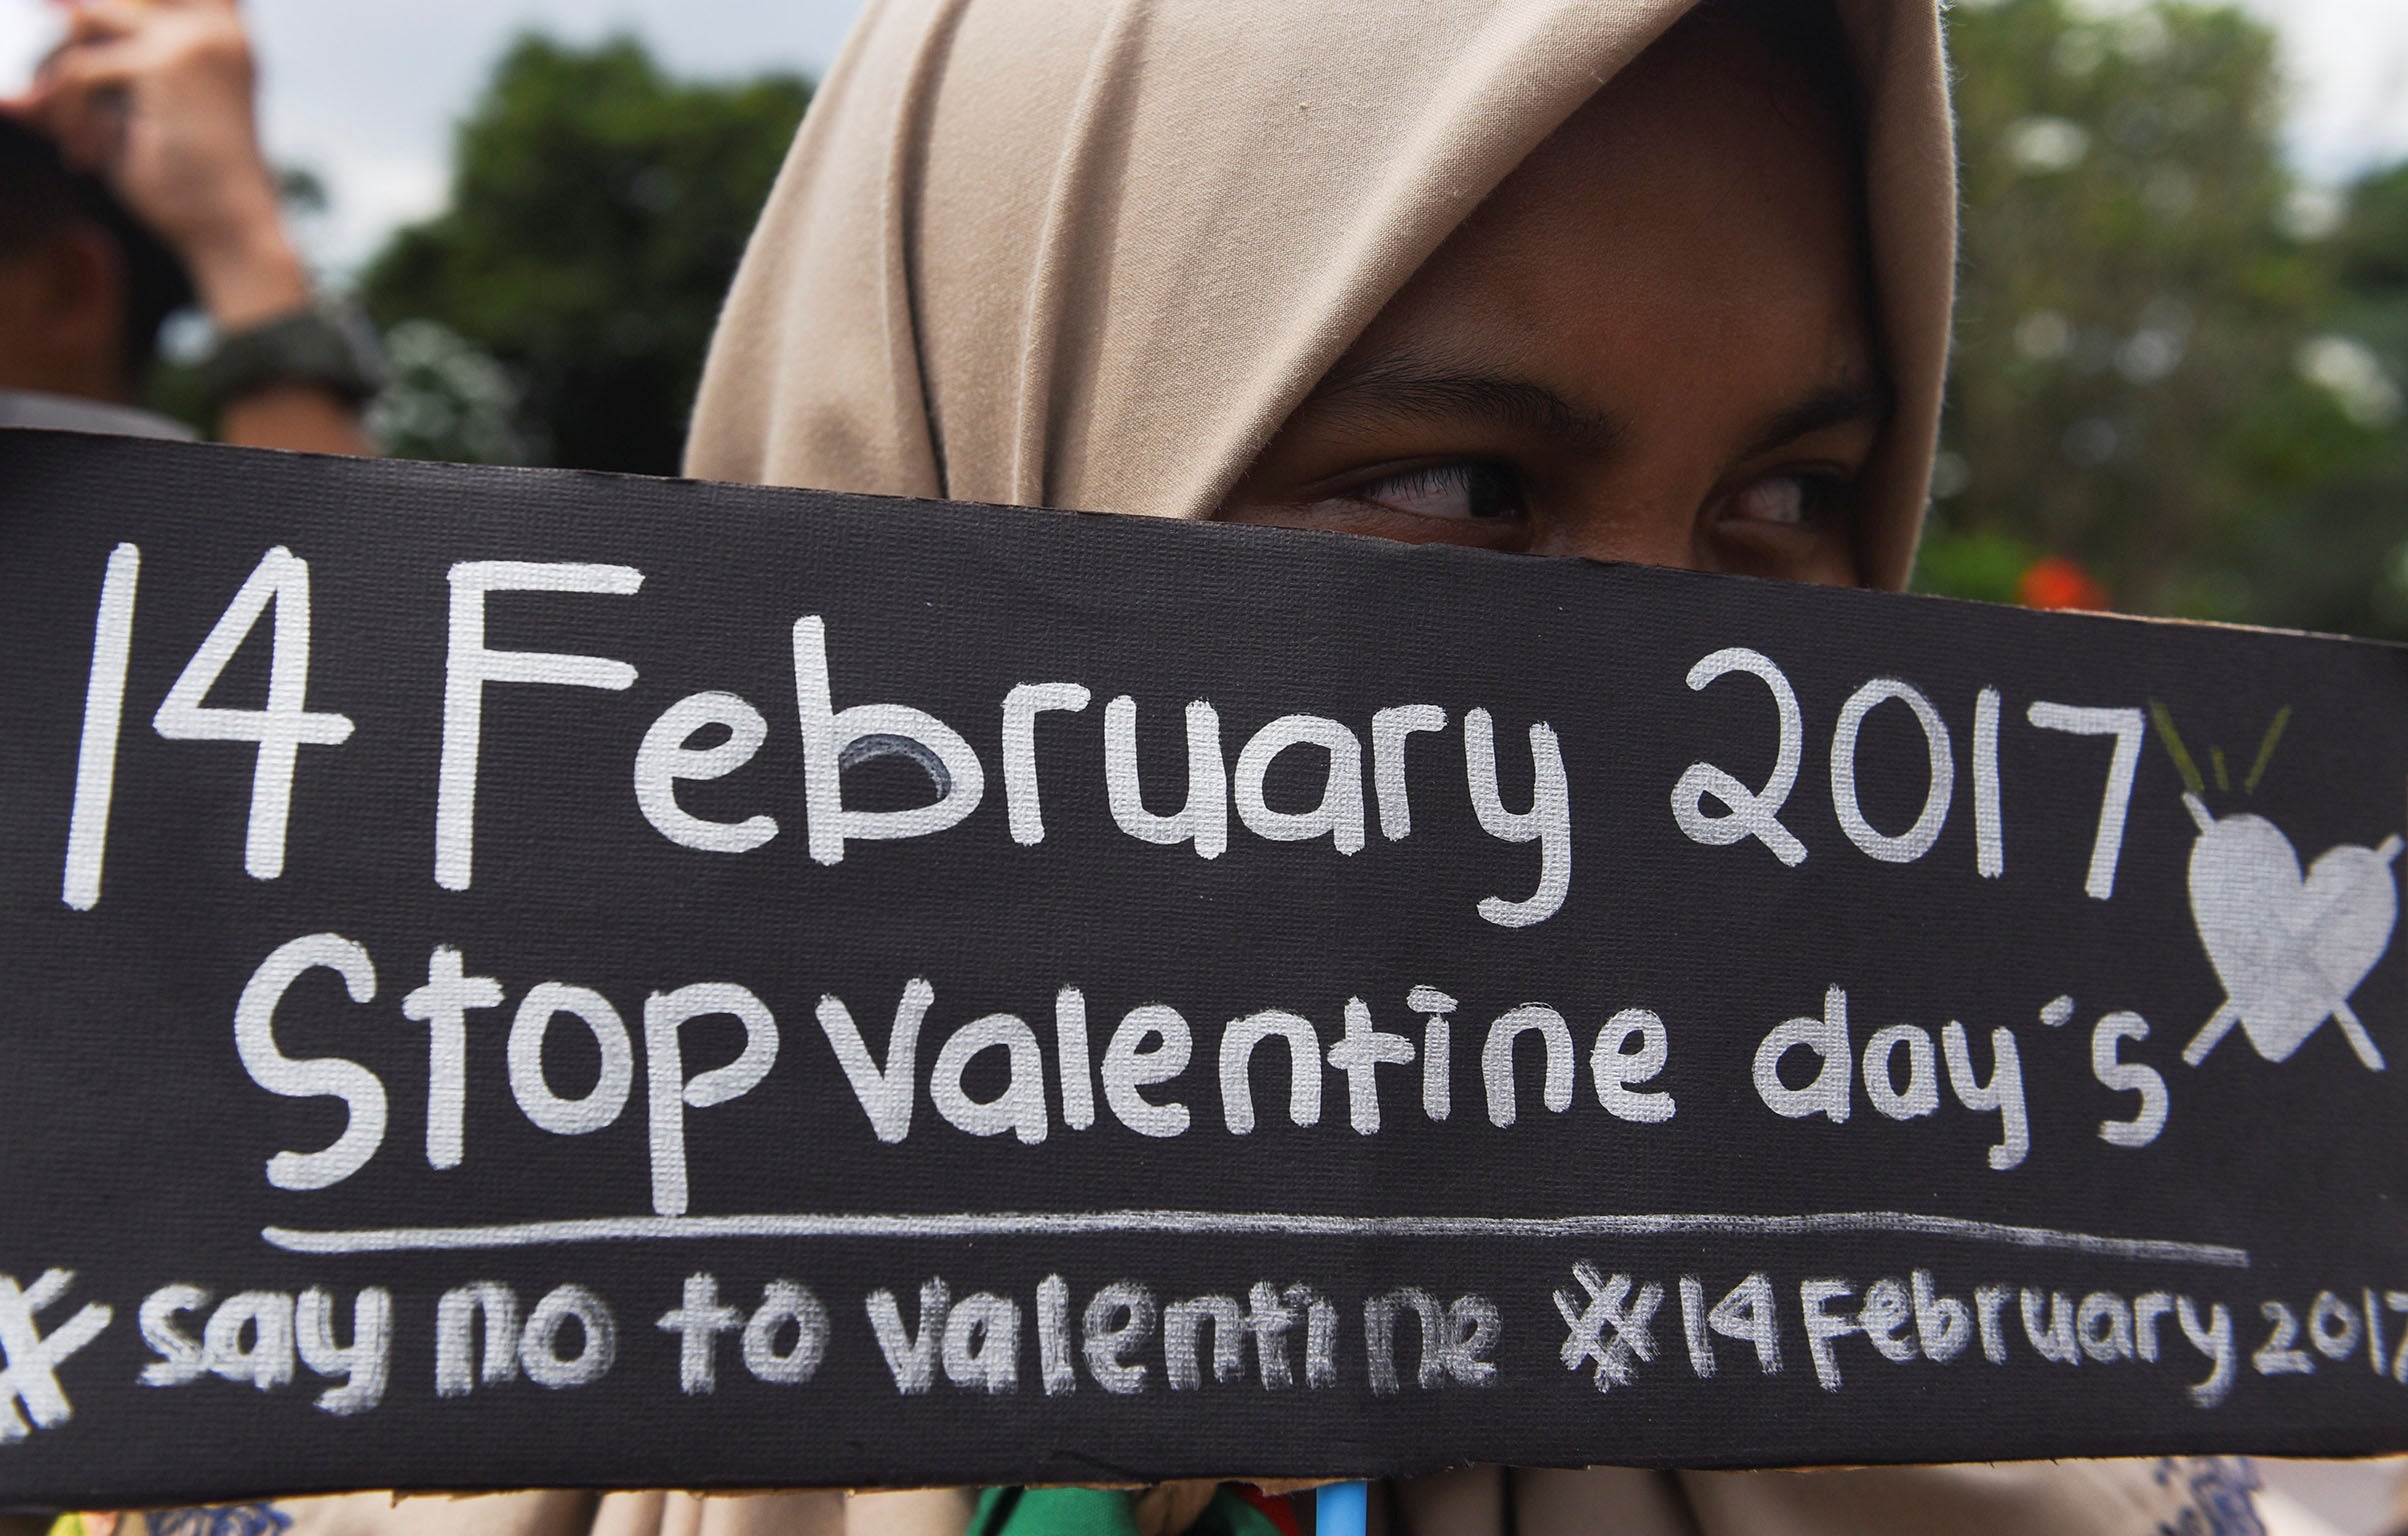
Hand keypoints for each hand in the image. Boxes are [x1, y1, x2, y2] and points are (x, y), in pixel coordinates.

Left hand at [10, 0, 308, 329]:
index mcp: (224, 36)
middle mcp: (215, 29)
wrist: (230, 231)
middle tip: (42, 106)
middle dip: (62, 53)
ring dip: (61, 81)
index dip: (119, 8)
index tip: (65, 17)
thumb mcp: (136, 126)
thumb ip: (90, 94)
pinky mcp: (164, 66)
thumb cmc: (188, 186)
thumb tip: (12, 101)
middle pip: (103, 7)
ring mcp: (191, 41)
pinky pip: (81, 70)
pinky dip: (68, 115)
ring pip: (84, 22)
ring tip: (70, 137)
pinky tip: (85, 158)